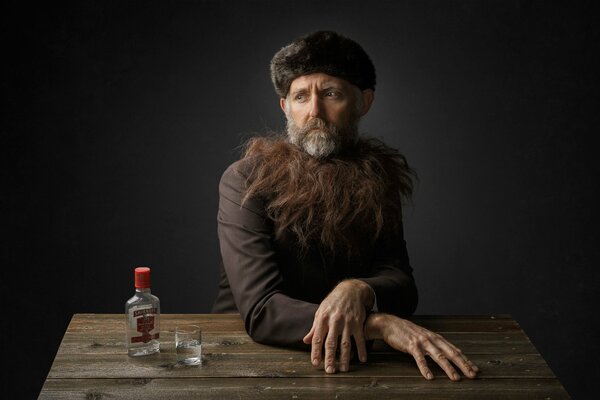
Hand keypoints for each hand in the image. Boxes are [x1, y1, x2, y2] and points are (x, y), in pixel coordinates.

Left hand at [303, 279, 374, 372]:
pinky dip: (361, 349)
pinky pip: (359, 338)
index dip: (315, 352)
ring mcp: (347, 322)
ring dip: (345, 357)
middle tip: (329, 371)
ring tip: (344, 369)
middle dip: (329, 358)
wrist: (350, 290)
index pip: (317, 338)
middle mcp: (334, 321)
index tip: (315, 363)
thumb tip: (306, 341)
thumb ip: (314, 328)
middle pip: (331, 343)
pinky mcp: (358, 322)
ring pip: (345, 343)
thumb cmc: (333, 303)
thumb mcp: (320, 312)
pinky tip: (361, 359)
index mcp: (322, 319)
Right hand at [365, 313, 479, 380]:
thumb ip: (436, 345)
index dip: (466, 360)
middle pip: (451, 353)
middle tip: (472, 375)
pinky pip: (419, 358)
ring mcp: (422, 342)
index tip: (475, 369)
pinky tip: (429, 376)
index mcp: (437, 338)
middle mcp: (432, 339)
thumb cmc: (408, 333)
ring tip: (455, 378)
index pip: (455, 350)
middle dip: (463, 365)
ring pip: (438, 356)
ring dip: (448, 368)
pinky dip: (425, 368)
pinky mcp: (411, 345)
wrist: (391, 324)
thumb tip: (448, 355)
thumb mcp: (425, 337)